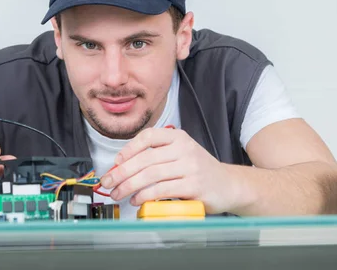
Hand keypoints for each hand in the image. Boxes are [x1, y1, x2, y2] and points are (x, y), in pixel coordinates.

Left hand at [99, 127, 236, 213]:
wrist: (229, 185)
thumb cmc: (198, 170)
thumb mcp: (180, 153)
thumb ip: (156, 155)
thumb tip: (121, 166)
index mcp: (178, 137)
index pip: (148, 137)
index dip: (128, 149)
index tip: (115, 162)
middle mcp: (184, 149)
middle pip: (145, 159)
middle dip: (121, 172)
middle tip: (108, 182)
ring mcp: (190, 167)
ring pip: (150, 175)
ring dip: (129, 186)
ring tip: (118, 194)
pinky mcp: (193, 187)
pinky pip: (162, 190)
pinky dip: (144, 196)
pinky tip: (136, 200)